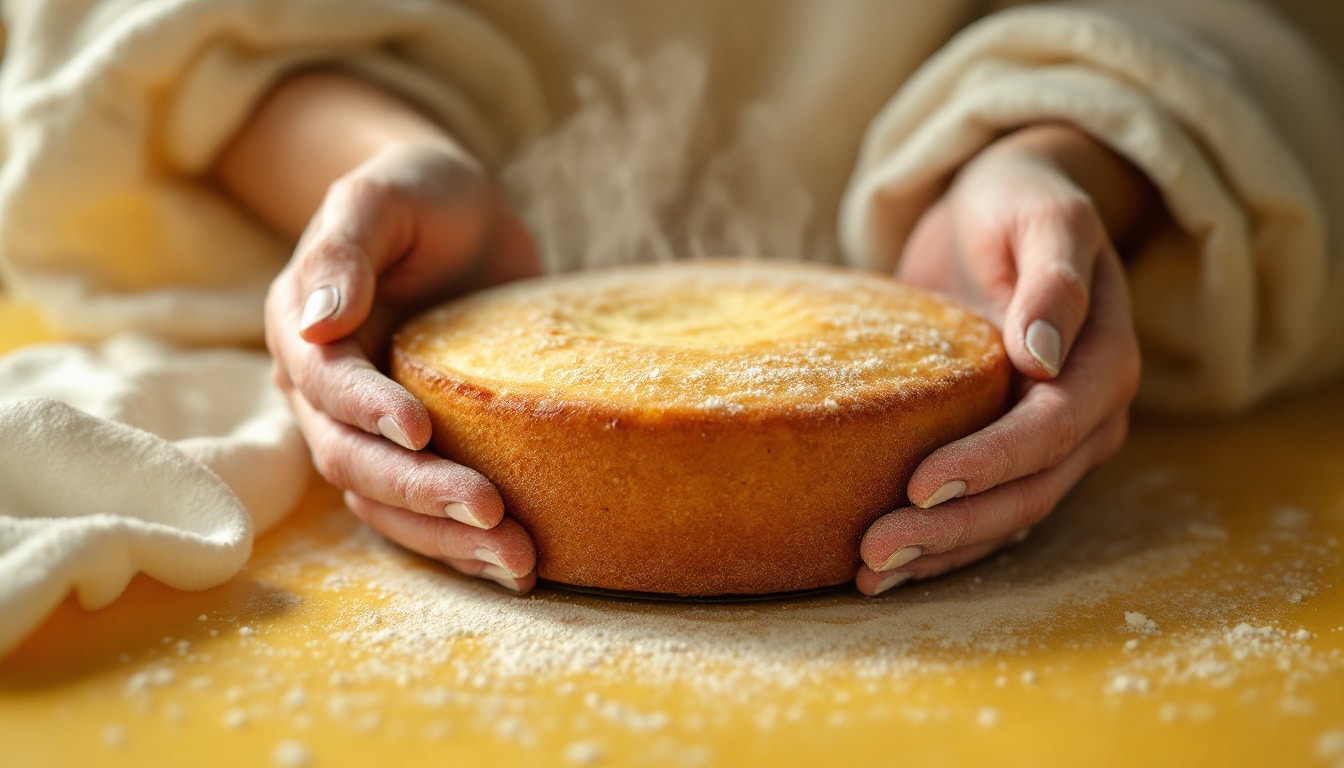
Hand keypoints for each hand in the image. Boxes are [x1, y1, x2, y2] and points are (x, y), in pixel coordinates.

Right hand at [266, 140, 541, 592]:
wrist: (464, 218)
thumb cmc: (420, 194)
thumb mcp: (382, 197)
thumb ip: (344, 250)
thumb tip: (314, 320)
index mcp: (305, 334)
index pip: (325, 388)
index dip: (367, 412)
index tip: (422, 429)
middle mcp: (326, 396)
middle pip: (355, 463)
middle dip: (419, 492)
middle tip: (490, 511)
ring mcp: (372, 431)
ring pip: (388, 505)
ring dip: (446, 539)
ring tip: (517, 562)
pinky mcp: (422, 452)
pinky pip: (426, 514)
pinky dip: (464, 545)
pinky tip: (516, 568)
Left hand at [855, 124, 1147, 594]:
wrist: (1003, 208)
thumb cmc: (1019, 203)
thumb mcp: (1043, 218)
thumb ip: (1054, 278)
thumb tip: (1040, 353)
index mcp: (1105, 361)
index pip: (1054, 428)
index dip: (992, 462)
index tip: (921, 485)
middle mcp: (1087, 415)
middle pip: (1029, 490)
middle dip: (954, 527)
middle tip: (875, 551)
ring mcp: (1051, 443)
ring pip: (1006, 516)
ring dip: (941, 551)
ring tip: (868, 575)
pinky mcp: (1007, 450)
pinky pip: (983, 510)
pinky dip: (940, 542)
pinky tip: (884, 567)